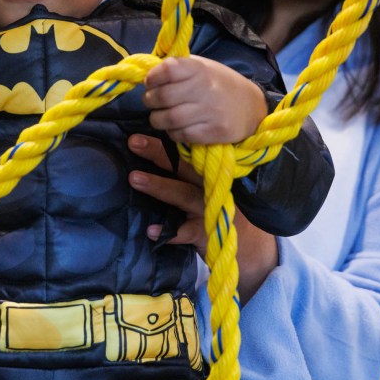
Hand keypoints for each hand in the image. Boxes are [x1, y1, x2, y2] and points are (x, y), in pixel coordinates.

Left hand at [127, 133, 277, 304]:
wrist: (246, 243)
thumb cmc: (215, 207)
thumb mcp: (204, 186)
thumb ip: (184, 172)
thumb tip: (147, 156)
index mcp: (205, 171)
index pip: (183, 153)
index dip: (160, 144)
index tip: (136, 136)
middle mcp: (208, 185)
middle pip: (183, 166)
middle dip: (158, 154)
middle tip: (133, 143)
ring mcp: (208, 208)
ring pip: (183, 194)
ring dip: (159, 186)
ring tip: (135, 178)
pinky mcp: (207, 232)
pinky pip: (186, 231)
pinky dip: (170, 232)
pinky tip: (152, 231)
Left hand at [142, 55, 267, 143]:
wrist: (252, 106)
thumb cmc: (219, 84)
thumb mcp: (202, 67)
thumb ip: (177, 69)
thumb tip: (146, 74)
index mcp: (200, 69)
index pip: (168, 70)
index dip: (153, 77)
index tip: (150, 82)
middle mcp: (205, 89)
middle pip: (163, 97)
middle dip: (149, 100)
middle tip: (151, 101)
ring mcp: (211, 111)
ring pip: (169, 119)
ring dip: (157, 119)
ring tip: (160, 116)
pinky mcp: (215, 132)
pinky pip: (182, 135)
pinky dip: (172, 133)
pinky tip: (176, 128)